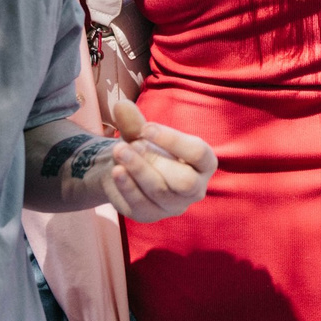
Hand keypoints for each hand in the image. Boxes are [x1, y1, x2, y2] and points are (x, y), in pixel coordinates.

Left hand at [100, 96, 217, 221]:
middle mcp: (196, 188)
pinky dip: (127, 187)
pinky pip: (142, 205)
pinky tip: (116, 171)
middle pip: (185, 181)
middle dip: (155, 161)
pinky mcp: (152, 215)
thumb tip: (120, 105)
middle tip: (131, 144)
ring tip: (118, 151)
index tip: (146, 128)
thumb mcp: (142, 133)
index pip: (198, 154)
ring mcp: (175, 205)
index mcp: (204, 163)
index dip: (173, 140)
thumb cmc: (147, 147)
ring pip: (161, 192)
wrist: (127, 170)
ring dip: (138, 170)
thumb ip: (135, 121)